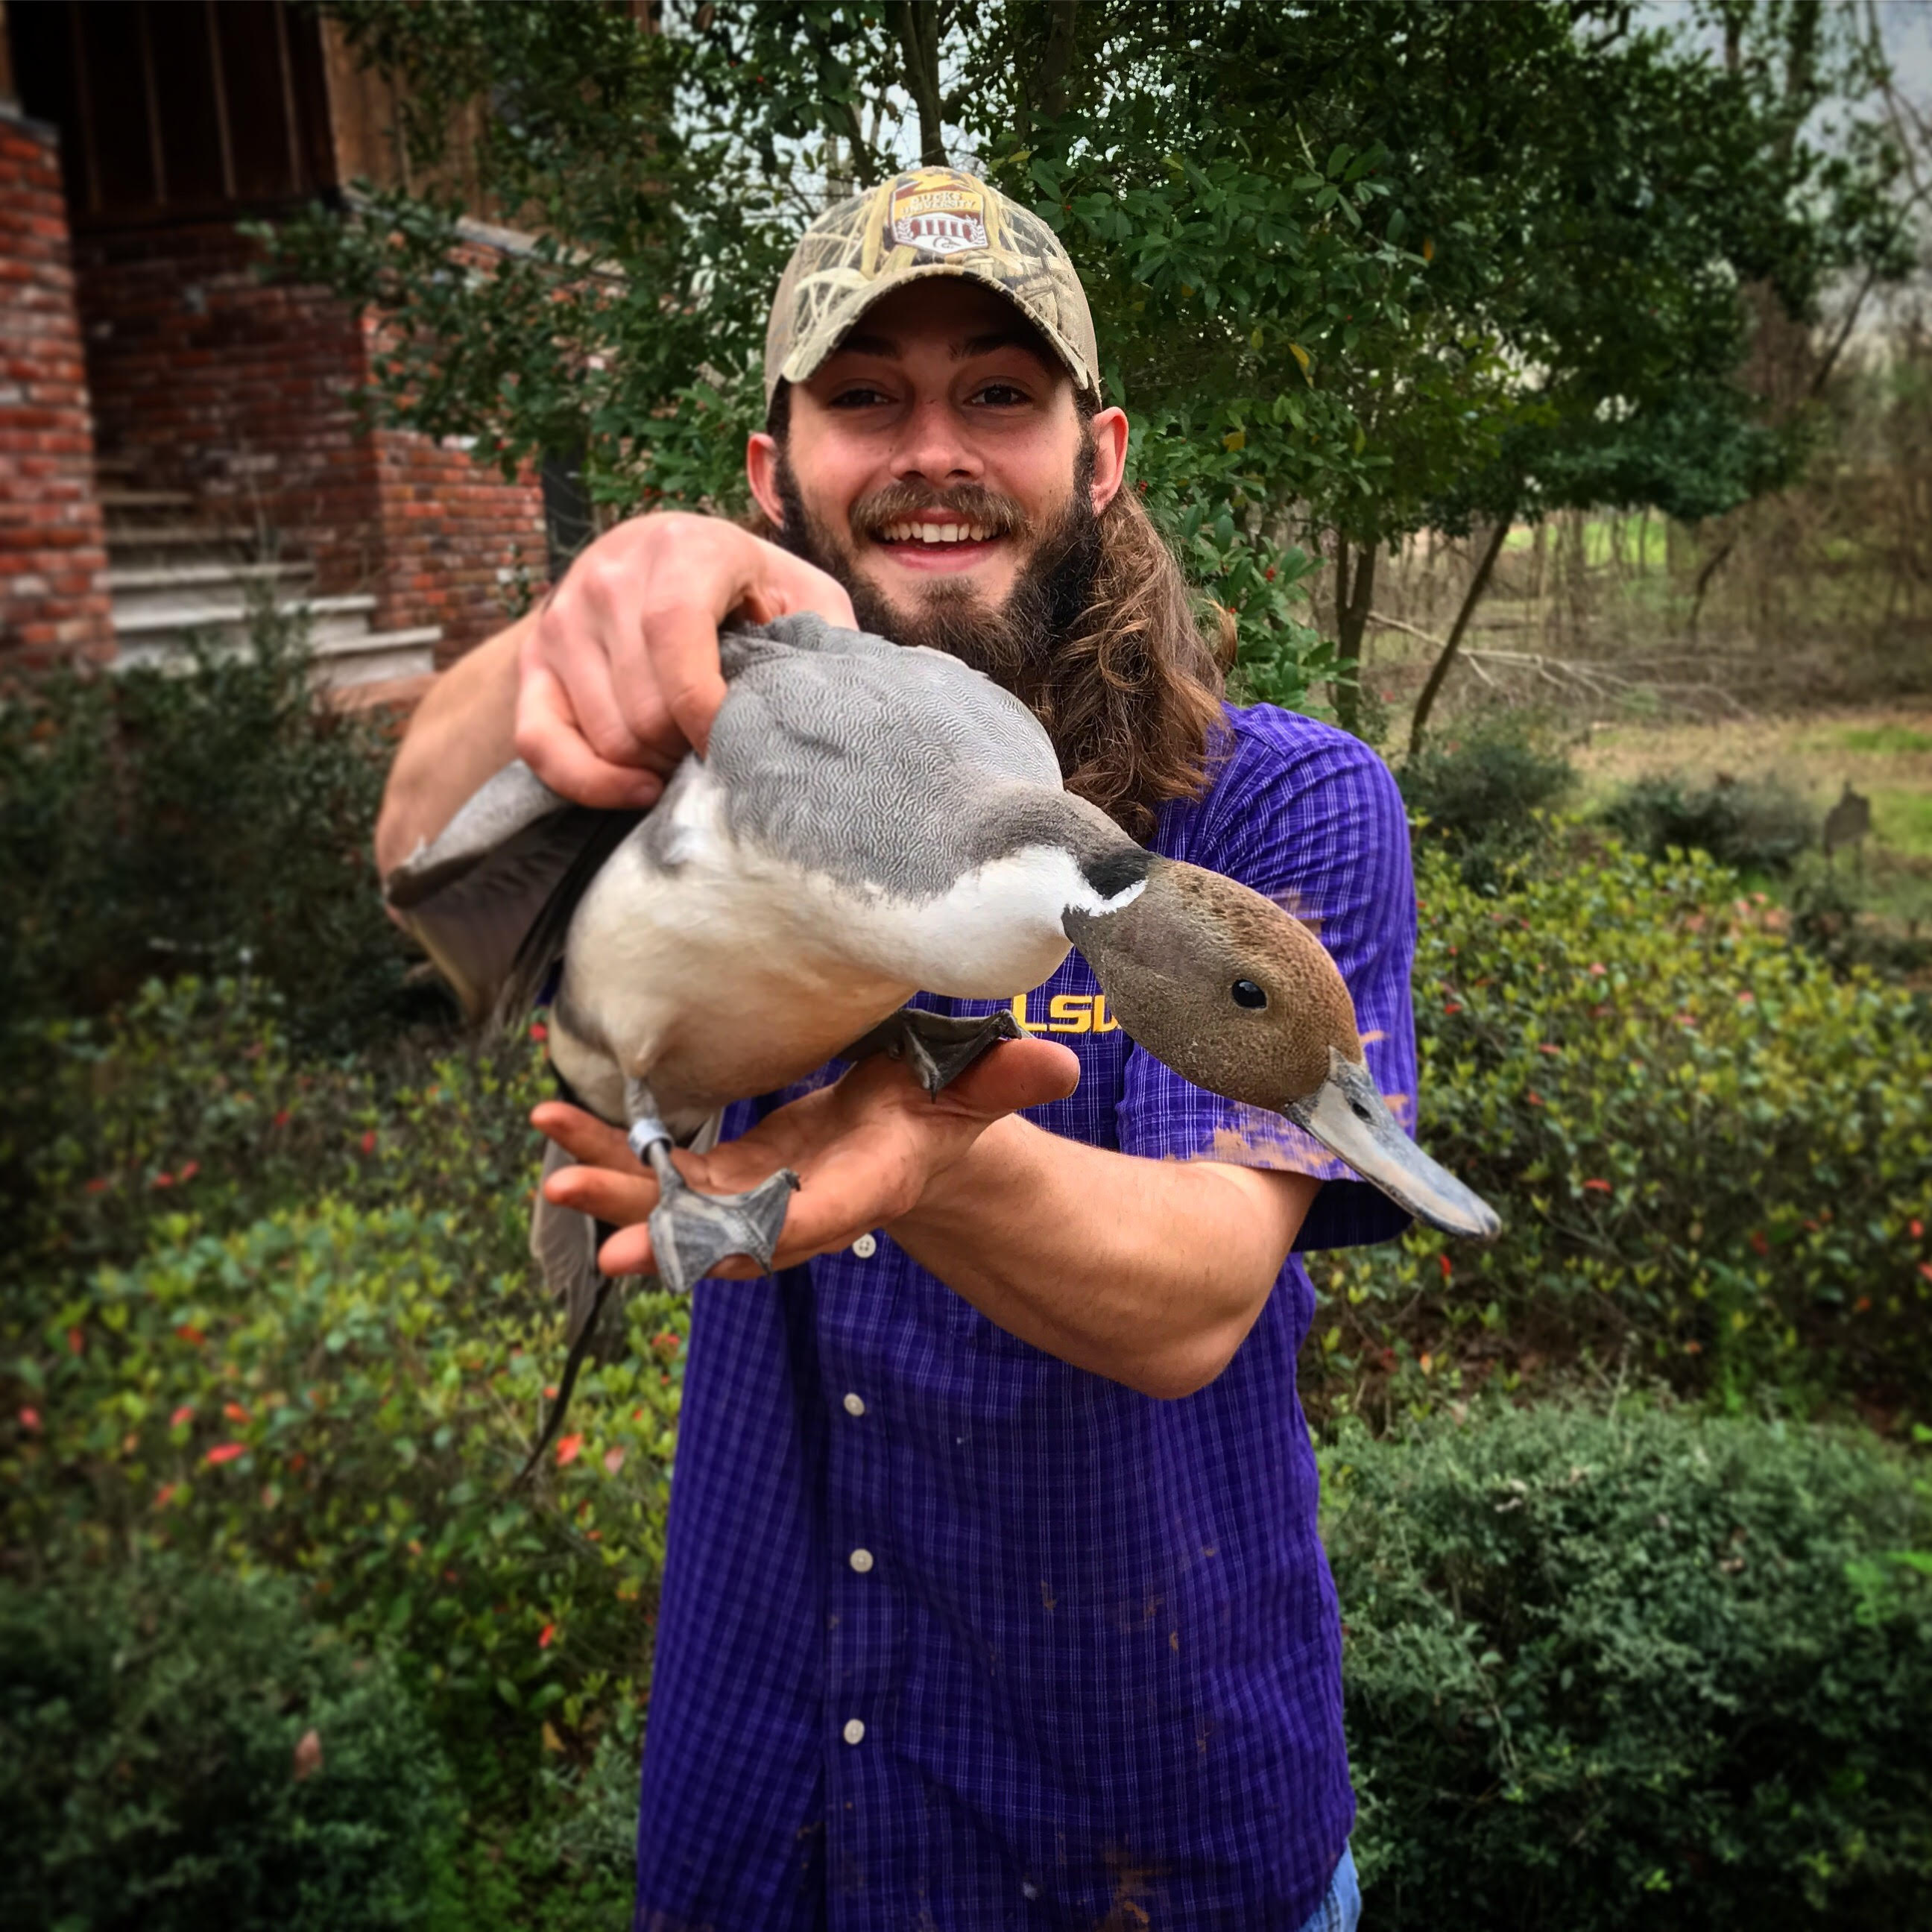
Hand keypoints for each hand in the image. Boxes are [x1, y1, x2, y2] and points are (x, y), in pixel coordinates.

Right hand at [515, 512, 856, 808]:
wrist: (662, 563)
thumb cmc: (752, 593)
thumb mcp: (803, 599)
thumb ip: (824, 638)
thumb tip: (843, 701)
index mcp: (684, 547)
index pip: (673, 632)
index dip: (705, 708)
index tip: (737, 746)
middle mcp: (610, 573)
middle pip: (643, 705)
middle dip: (688, 751)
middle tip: (724, 759)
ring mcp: (563, 616)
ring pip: (606, 733)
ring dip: (653, 769)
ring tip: (690, 760)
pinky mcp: (533, 660)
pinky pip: (539, 743)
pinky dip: (590, 782)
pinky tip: (639, 788)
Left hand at [531, 1039, 1080, 1279]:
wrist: (907, 1139)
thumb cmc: (941, 1112)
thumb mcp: (973, 1095)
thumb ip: (1004, 1082)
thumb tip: (1055, 1063)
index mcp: (857, 1189)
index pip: (805, 1222)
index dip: (749, 1235)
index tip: (690, 1251)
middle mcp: (795, 1203)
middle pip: (718, 1227)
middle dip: (655, 1225)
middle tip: (590, 1224)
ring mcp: (751, 1192)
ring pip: (672, 1201)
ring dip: (611, 1181)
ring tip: (550, 1161)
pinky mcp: (723, 1173)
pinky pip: (658, 1168)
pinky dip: (608, 1146)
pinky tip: (556, 1122)